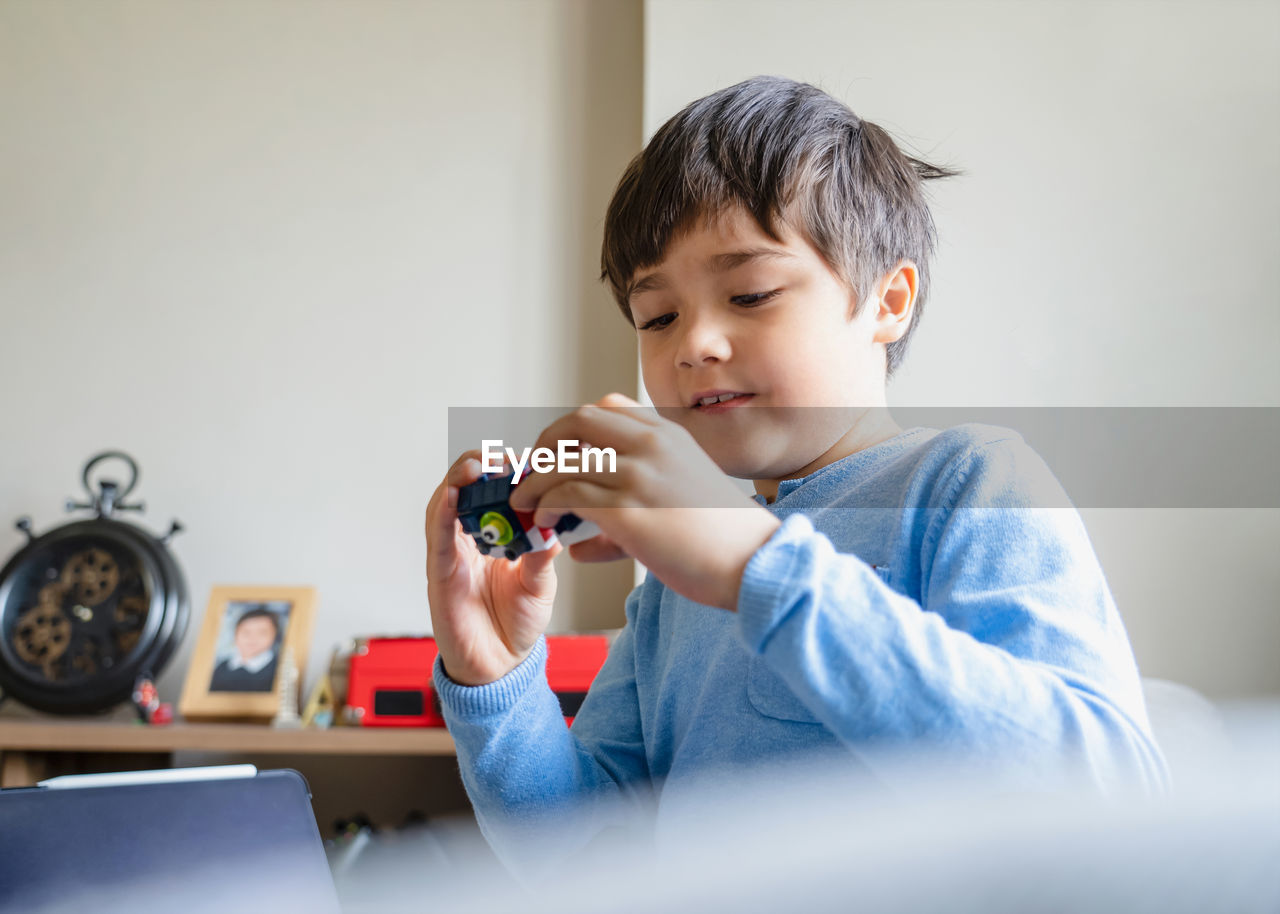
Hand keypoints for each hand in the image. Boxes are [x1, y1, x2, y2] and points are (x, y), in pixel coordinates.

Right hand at [425, 451, 559, 684]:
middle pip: (463, 490)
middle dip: (479, 466)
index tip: (525, 458)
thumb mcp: (541, 583)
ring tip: (477, 464)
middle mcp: (467, 541)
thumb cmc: (516, 624)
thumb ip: (543, 552)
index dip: (503, 472)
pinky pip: (436, 537)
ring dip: (457, 480)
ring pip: (444, 505)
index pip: (491, 493)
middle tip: (501, 455)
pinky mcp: (439, 573)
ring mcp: (450, 555)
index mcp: (492, 538)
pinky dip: (441, 513)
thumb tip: (555, 521)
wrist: (501, 667)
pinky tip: (451, 494)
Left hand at [508, 393, 780, 611]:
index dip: (574, 429)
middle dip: (547, 443)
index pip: (608, 408)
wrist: (753, 561)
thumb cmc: (724, 538)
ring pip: (565, 461)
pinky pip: (569, 496)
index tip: (560, 454)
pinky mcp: (628, 509)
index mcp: (669, 435)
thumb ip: (637, 502)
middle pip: (579, 421)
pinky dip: (547, 505)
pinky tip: (546, 522)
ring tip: (527, 503)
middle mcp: (652, 445)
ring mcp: (639, 474)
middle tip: (534, 471)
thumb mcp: (684, 495)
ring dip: (537, 482)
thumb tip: (583, 543)